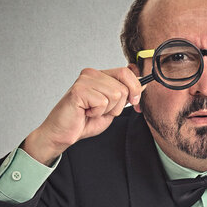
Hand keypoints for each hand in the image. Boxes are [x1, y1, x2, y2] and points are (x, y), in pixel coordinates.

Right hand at [23, 67, 142, 164]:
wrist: (63, 134)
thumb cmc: (85, 121)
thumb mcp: (112, 108)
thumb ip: (126, 95)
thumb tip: (144, 83)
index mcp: (100, 75)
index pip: (127, 72)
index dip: (135, 89)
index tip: (135, 103)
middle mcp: (92, 74)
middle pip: (123, 86)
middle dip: (118, 105)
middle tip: (102, 111)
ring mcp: (84, 80)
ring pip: (115, 94)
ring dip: (107, 110)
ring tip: (92, 112)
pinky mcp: (78, 90)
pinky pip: (102, 102)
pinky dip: (96, 113)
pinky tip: (85, 113)